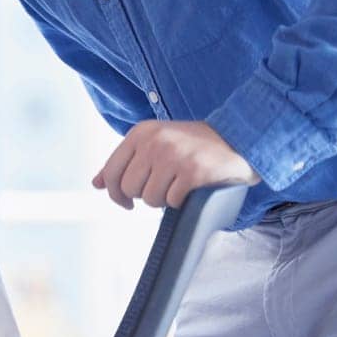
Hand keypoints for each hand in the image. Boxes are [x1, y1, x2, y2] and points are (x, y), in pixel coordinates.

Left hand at [93, 119, 259, 209]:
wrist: (240, 138)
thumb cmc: (193, 144)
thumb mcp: (155, 142)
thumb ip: (125, 161)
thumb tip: (97, 184)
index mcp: (140, 133)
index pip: (111, 172)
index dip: (115, 194)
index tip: (125, 202)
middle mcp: (154, 142)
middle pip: (129, 189)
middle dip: (144, 196)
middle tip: (163, 189)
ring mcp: (174, 156)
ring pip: (150, 198)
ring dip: (164, 200)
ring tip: (178, 186)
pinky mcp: (194, 172)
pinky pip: (173, 202)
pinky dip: (181, 203)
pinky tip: (191, 190)